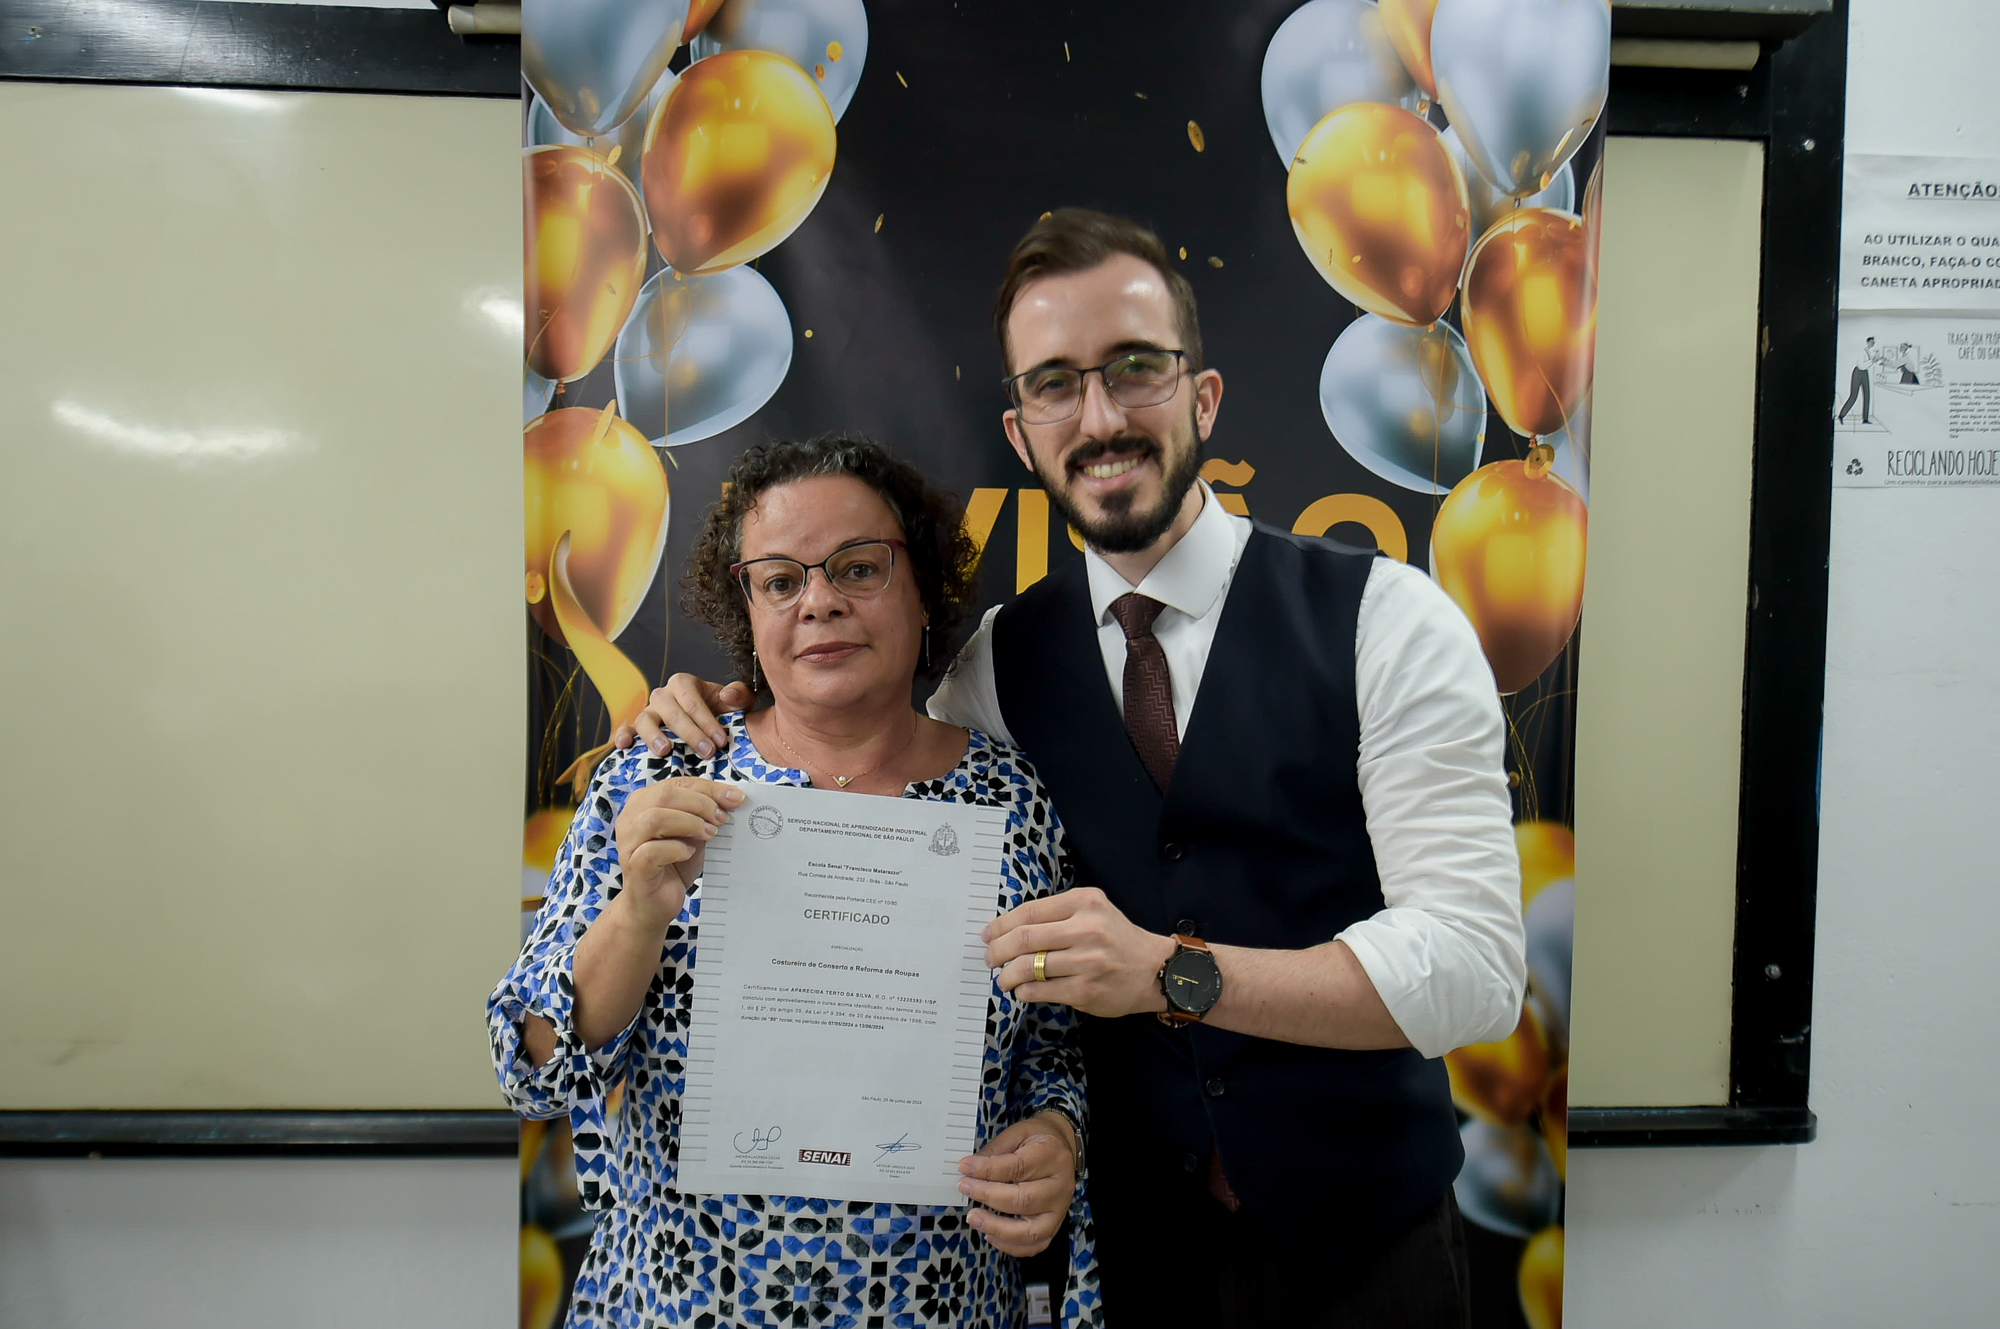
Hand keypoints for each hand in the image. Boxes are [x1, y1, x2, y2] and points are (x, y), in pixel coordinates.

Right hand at [611, 675, 752, 758]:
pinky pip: (626, 730)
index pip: (693, 701)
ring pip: (645, 720)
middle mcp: (663, 695)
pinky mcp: (637, 728)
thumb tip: (727, 694)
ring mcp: (648, 712)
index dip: (707, 721)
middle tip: (708, 752)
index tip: (721, 741)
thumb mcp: (736, 701)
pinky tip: (625, 746)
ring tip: (665, 751)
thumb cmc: (721, 711)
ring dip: (654, 735)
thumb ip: (739, 694)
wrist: (707, 722)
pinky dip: (623, 736)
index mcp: (684, 684)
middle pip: (672, 713)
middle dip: (691, 734)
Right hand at [611, 777, 742, 928]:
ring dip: (689, 823)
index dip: (709, 788)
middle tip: (722, 820)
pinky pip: (652, 851)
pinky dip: (676, 849)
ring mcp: (628, 842)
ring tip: (708, 835)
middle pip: (665, 795)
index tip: (736, 798)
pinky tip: (689, 854)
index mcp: (644, 802)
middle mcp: (631, 818)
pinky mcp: (633, 866)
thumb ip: (705, 813)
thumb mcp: (694, 833)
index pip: (678, 783)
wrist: (654, 904)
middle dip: (701, 804)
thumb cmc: (674, 865)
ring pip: (655, 818)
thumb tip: (733, 798)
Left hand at [957, 1111, 1077, 1256]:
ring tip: (974, 1217)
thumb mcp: (1017, 1134)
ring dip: (998, 1228)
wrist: (1063, 1146)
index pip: (1017, 1167)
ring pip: (1031, 1230)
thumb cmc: (1036, 1140)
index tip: (964, 1168)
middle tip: (965, 1188)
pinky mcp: (1056, 1225)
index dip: (987, 1169)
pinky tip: (990, 1234)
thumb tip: (969, 1170)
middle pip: (1024, 1200)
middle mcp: (1061, 1185)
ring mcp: (1060, 1209)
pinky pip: (1035, 1245)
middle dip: (989, 1197)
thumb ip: (995, 1152)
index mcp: (1051, 1155)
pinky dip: (1011, 1246)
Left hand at [985, 888, 1174, 1017]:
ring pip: (1026, 967)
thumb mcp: (1094, 910)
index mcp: (1084, 903)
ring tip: (1004, 978)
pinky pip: (1039, 990)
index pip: (1029, 912)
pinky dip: (1023, 991)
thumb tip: (1009, 929)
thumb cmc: (1118, 939)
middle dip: (997, 951)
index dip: (1001, 925)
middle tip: (990, 958)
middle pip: (1023, 939)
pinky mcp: (1085, 990)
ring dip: (1007, 975)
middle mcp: (1086, 929)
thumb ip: (1058, 914)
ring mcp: (1086, 961)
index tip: (989, 934)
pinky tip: (1023, 990)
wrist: (1154, 970)